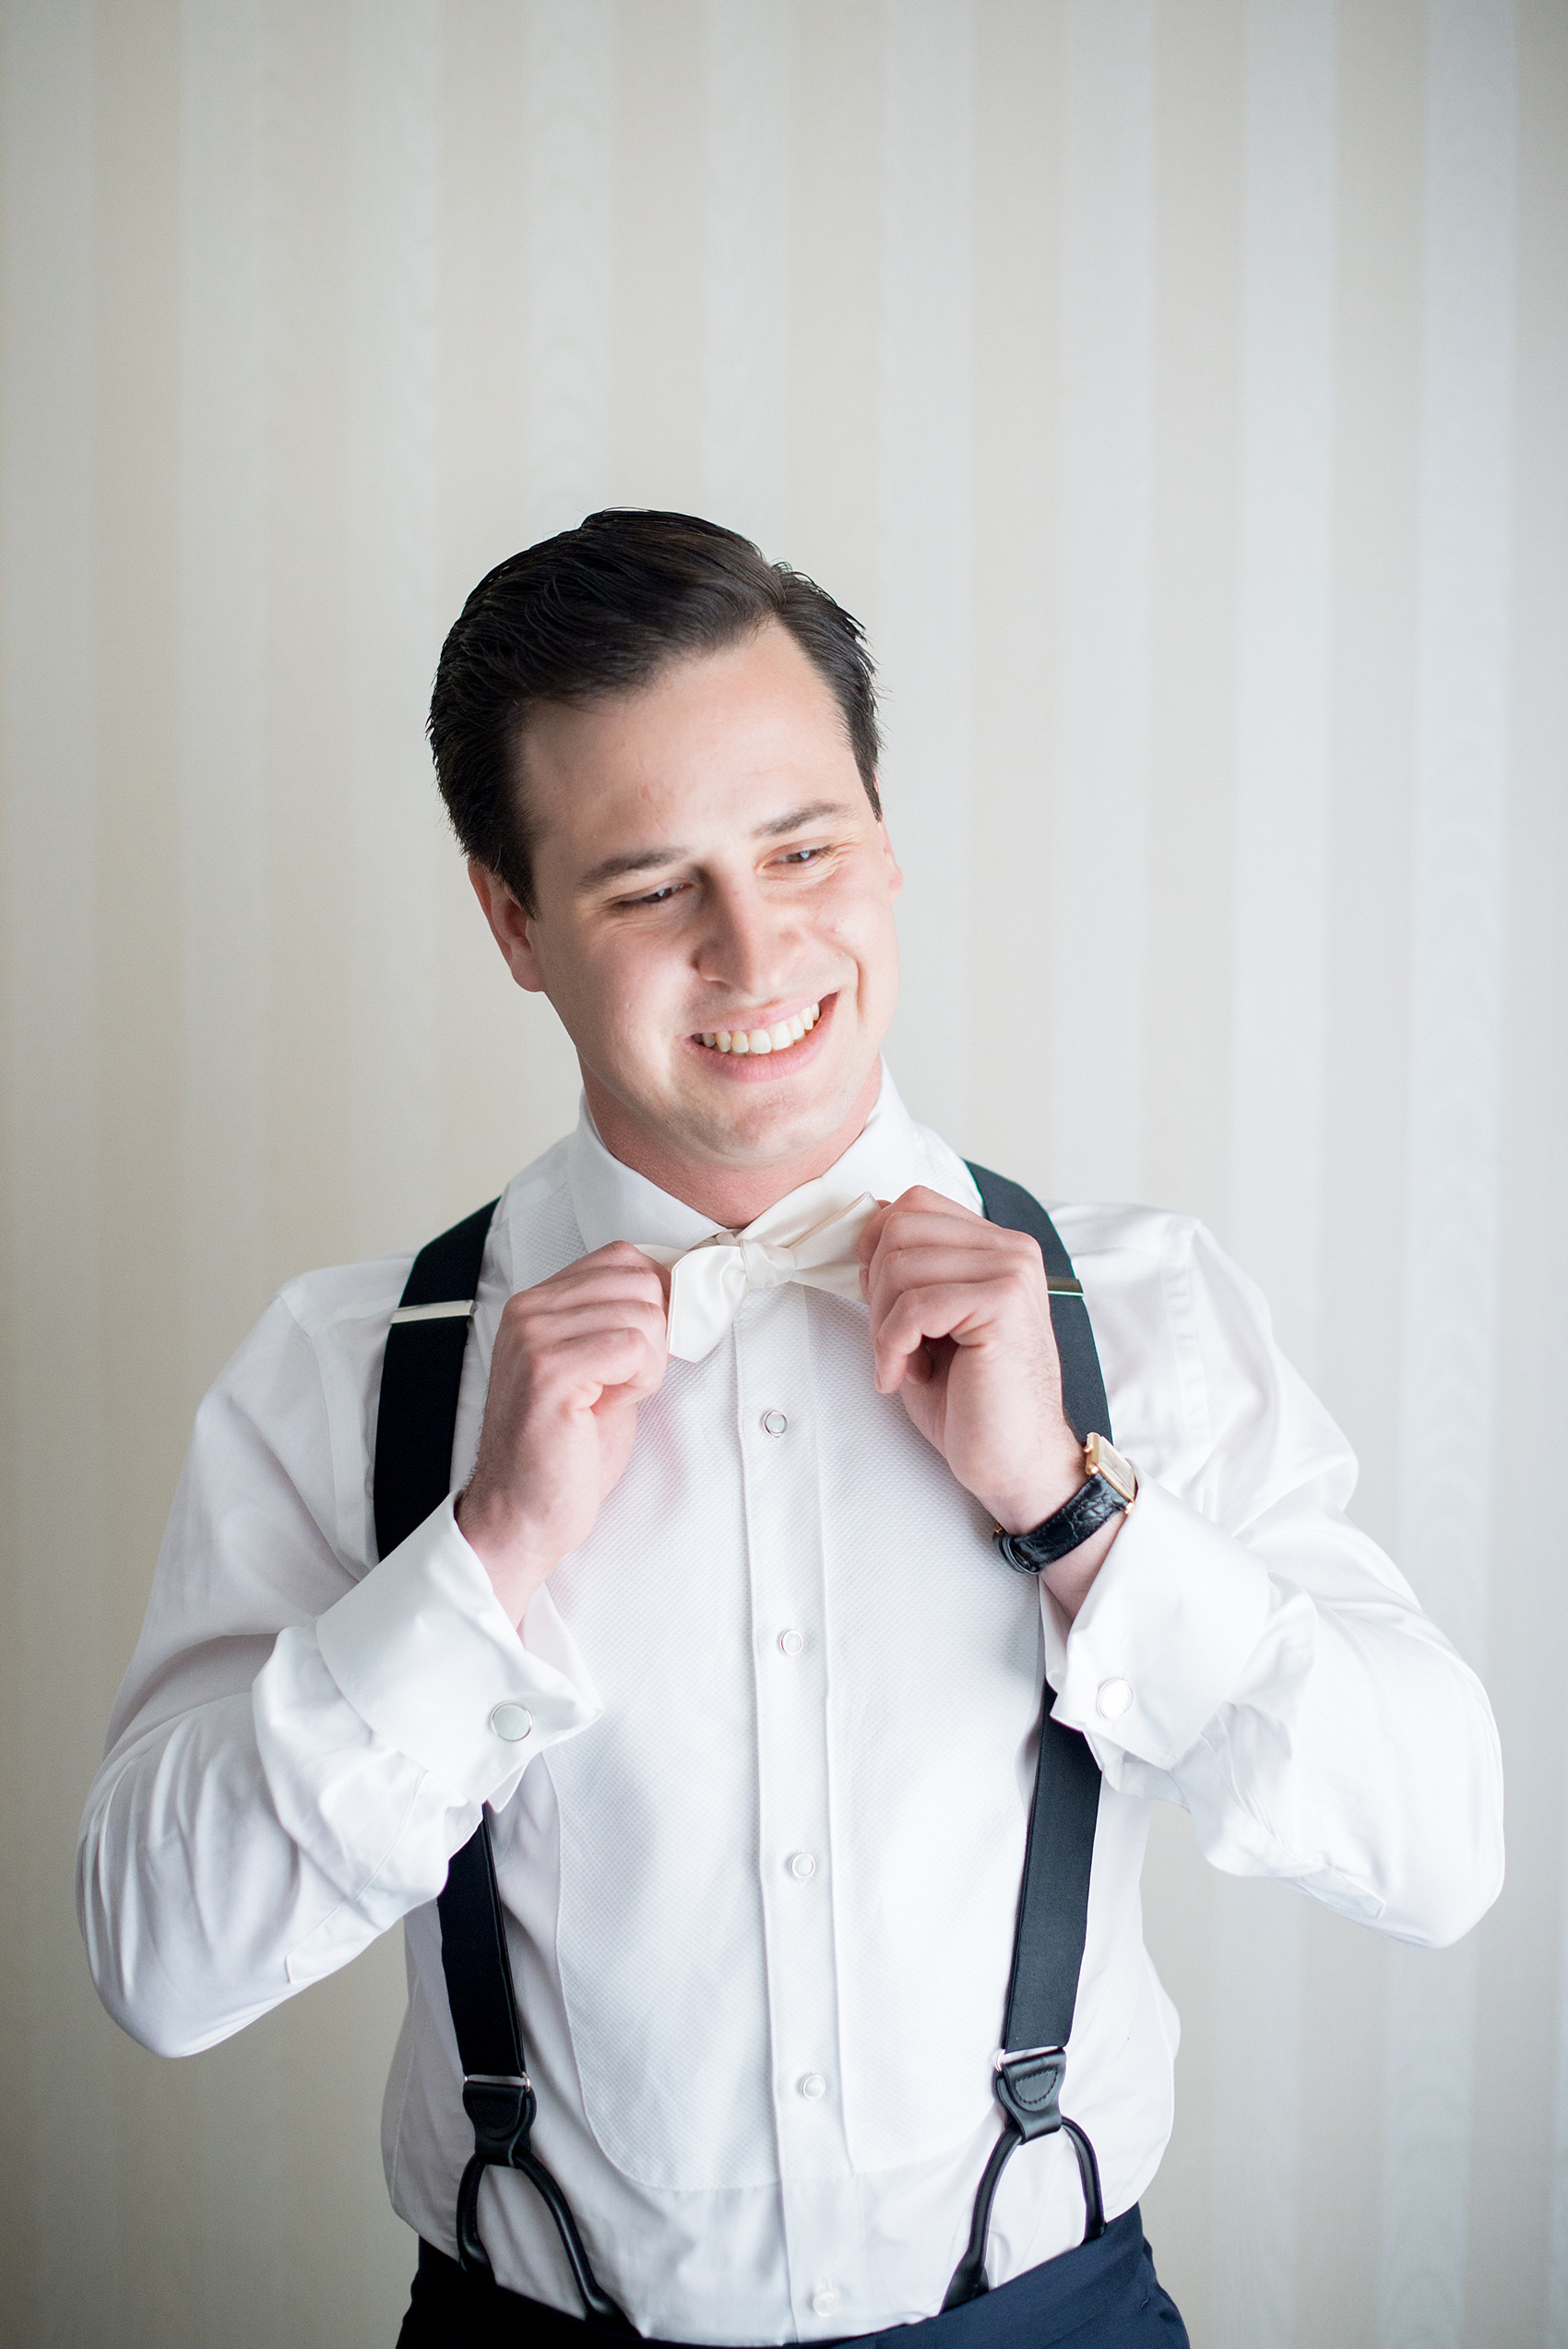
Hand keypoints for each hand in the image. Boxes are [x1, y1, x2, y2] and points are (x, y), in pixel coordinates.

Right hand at [456, 1244, 669, 1624]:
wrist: (524, 1511)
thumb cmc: (568, 1447)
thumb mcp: (593, 1365)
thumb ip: (616, 1319)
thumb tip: (679, 1286)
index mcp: (537, 1302)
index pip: (623, 1257)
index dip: (656, 1298)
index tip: (647, 1347)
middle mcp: (529, 1310)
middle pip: (641, 1280)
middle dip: (656, 1334)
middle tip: (625, 1381)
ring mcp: (534, 1338)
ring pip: (644, 1314)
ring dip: (649, 1364)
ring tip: (612, 1397)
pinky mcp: (550, 1372)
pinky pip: (634, 1347)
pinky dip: (641, 1381)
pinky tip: (609, 1407)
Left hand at [857, 1187, 1123, 1618]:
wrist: (1014, 1462)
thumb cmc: (968, 1400)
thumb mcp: (928, 1321)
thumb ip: (908, 1271)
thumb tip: (864, 1230)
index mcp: (996, 1246)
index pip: (913, 1204)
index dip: (877, 1249)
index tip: (881, 1305)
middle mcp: (1011, 1249)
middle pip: (900, 1227)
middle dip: (877, 1288)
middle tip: (894, 1343)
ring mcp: (1012, 1272)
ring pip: (900, 1264)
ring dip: (884, 1322)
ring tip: (907, 1362)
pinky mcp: (1003, 1304)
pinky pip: (914, 1305)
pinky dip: (892, 1346)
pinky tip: (905, 1376)